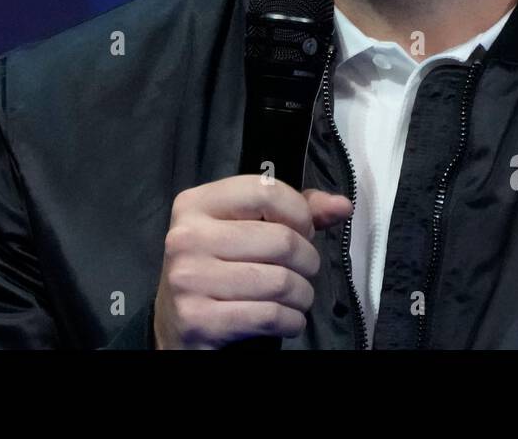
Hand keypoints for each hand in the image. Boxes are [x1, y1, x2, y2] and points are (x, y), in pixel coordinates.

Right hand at [152, 174, 352, 348]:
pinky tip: (287, 319)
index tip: (304, 230)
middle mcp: (187, 237)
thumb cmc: (217, 269)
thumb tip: (342, 205)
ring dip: (303, 295)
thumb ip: (293, 212)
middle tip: (304, 270)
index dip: (300, 213)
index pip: (266, 192)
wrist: (174, 325)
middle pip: (281, 240)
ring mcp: (189, 279)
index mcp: (196, 204)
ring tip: (298, 296)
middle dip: (308, 260)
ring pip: (280, 282)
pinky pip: (270, 316)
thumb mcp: (244, 229)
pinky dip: (291, 321)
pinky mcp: (198, 320)